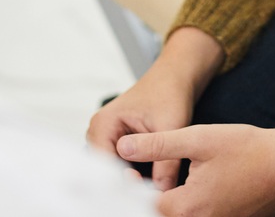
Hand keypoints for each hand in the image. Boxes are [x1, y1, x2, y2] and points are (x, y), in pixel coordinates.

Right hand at [87, 26, 224, 189]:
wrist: (176, 77)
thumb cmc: (170, 92)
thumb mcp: (170, 127)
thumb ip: (166, 163)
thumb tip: (162, 194)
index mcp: (104, 124)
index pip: (103, 164)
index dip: (120, 182)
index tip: (140, 195)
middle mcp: (99, 131)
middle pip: (104, 170)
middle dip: (122, 184)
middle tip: (143, 198)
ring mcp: (106, 137)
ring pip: (111, 170)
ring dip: (127, 181)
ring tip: (145, 193)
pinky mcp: (118, 142)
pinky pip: (120, 165)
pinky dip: (132, 174)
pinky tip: (146, 185)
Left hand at [117, 123, 274, 216]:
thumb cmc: (249, 149)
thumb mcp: (199, 138)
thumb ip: (158, 145)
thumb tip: (123, 148)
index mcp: (186, 207)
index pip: (141, 206)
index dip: (128, 189)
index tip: (124, 172)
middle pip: (158, 215)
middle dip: (146, 199)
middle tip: (137, 178)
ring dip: (166, 204)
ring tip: (159, 184)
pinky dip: (186, 209)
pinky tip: (185, 192)